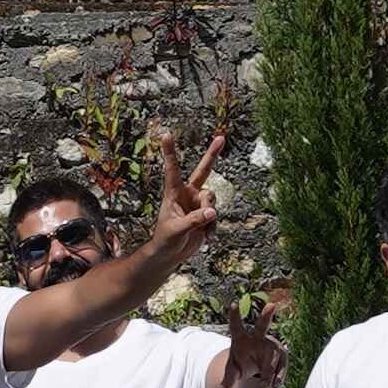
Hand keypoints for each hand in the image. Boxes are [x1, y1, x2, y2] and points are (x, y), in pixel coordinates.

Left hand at [145, 129, 223, 263]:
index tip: (166, 134)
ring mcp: (198, 203)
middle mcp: (188, 193)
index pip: (172, 169)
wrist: (171, 253)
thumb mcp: (177, 230)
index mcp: (174, 193)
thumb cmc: (166, 239)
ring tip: (202, 230)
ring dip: (210, 215)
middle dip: (212, 154)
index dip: (170, 152)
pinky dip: (212, 227)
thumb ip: (194, 220)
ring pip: (212, 199)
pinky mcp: (207, 214)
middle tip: (222, 137)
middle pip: (203, 170)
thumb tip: (212, 212)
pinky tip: (206, 237)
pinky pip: (216, 215)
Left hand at [220, 296, 285, 387]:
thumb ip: (229, 377)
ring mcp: (271, 344)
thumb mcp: (233, 371)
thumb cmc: (241, 363)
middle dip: (267, 315)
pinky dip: (278, 377)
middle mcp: (258, 337)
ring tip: (262, 386)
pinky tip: (274, 385)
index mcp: (241, 338)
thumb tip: (223, 387)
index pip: (236, 326)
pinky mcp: (282, 353)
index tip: (233, 304)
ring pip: (272, 357)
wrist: (257, 367)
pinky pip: (281, 365)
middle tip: (272, 305)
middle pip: (262, 326)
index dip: (234, 316)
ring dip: (267, 373)